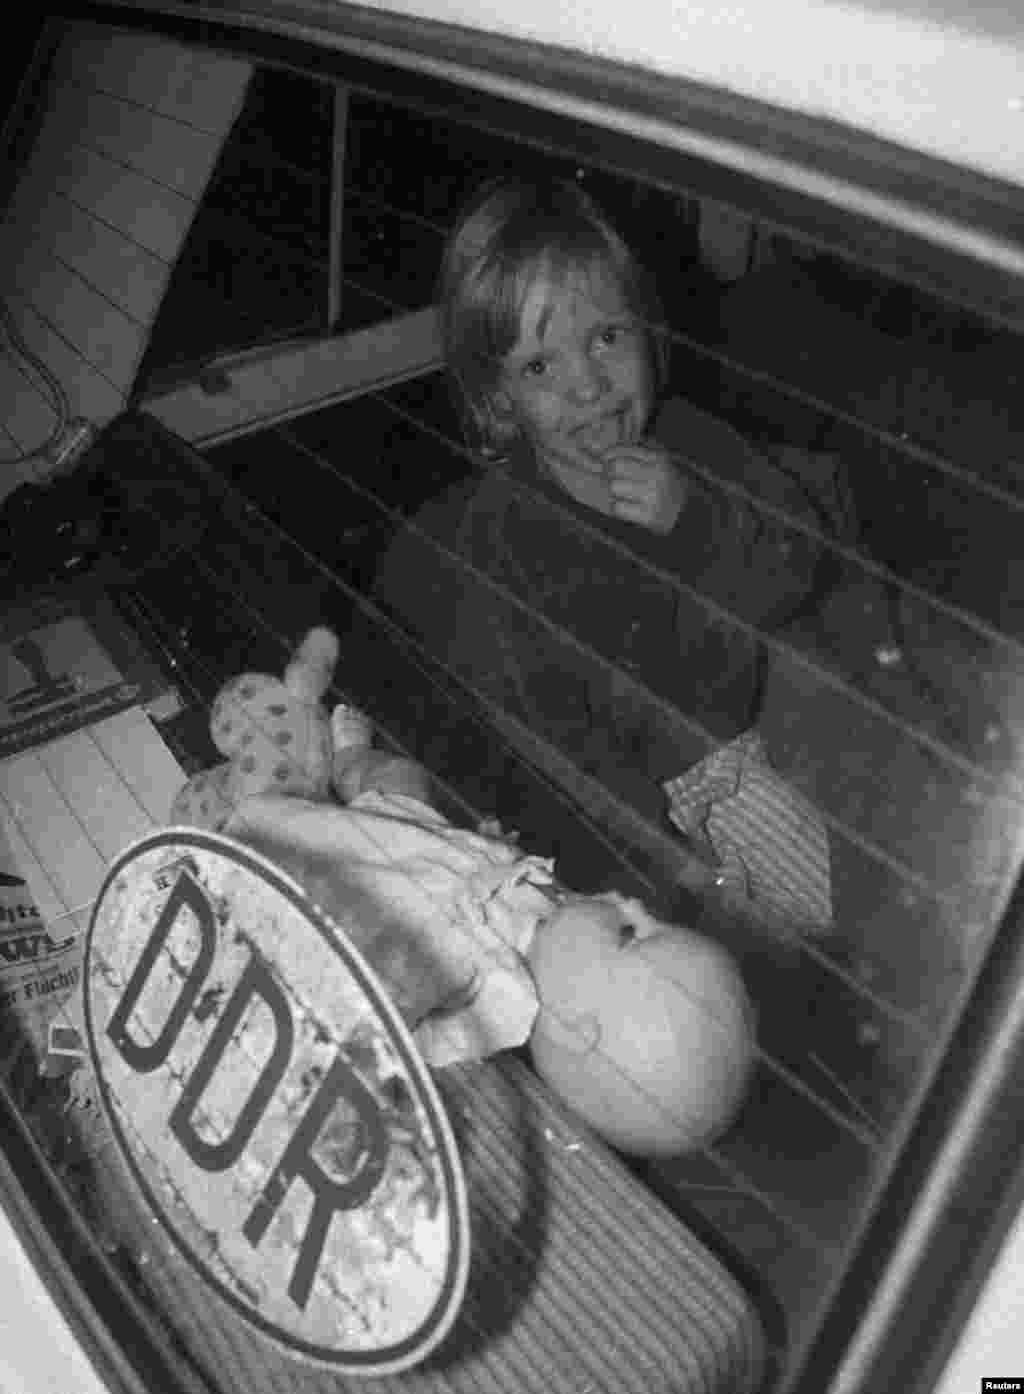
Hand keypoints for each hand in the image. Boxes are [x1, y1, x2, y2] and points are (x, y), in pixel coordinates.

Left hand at [540, 438, 685, 533]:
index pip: (623, 448)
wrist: (685, 516)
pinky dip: (620, 508)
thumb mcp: (656, 464)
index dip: (609, 454)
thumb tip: (599, 450)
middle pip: (615, 467)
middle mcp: (657, 474)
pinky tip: (630, 509)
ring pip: (615, 487)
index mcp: (659, 458)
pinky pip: (618, 508)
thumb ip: (633, 453)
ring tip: (629, 496)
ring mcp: (654, 495)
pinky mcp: (649, 516)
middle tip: (619, 480)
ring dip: (616, 493)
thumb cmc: (665, 487)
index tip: (605, 459)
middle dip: (611, 474)